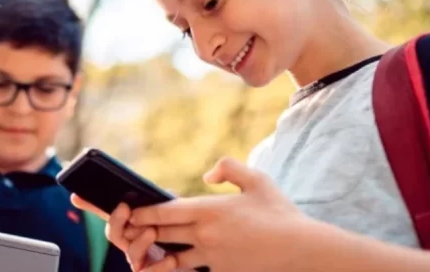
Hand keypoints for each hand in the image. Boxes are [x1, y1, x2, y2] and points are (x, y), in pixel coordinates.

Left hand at [125, 157, 311, 271]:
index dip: (142, 212)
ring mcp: (212, 257)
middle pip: (162, 234)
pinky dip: (177, 269)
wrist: (304, 252)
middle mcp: (206, 235)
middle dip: (141, 232)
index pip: (164, 211)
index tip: (128, 210)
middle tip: (126, 229)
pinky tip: (169, 266)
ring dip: (155, 255)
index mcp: (210, 210)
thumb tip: (207, 175)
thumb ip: (229, 168)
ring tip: (142, 252)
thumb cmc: (281, 214)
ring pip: (172, 259)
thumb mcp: (257, 180)